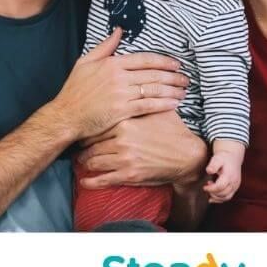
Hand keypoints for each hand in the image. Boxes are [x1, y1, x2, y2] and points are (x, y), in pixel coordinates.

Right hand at [49, 28, 186, 139]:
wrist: (65, 116)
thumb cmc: (74, 91)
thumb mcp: (85, 62)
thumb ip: (105, 46)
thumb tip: (119, 30)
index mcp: (112, 64)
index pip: (145, 59)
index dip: (163, 61)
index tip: (176, 64)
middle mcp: (118, 77)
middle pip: (153, 75)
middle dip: (173, 76)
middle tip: (185, 78)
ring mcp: (121, 94)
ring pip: (154, 90)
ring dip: (172, 90)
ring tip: (183, 91)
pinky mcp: (122, 111)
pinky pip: (148, 106)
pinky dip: (164, 104)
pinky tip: (174, 104)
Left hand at [77, 110, 207, 188]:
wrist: (188, 156)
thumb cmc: (173, 132)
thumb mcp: (158, 111)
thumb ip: (141, 100)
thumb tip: (131, 84)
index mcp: (127, 121)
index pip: (98, 123)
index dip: (89, 127)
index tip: (85, 127)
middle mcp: (122, 139)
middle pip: (91, 142)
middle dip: (83, 145)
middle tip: (78, 145)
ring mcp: (124, 158)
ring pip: (93, 161)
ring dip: (85, 162)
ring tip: (81, 161)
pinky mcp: (129, 175)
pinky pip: (103, 179)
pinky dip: (91, 181)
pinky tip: (84, 181)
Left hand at [204, 153, 241, 203]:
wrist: (233, 157)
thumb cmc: (223, 158)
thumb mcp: (217, 158)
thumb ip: (213, 165)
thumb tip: (209, 171)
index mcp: (229, 175)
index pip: (220, 187)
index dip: (211, 189)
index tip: (204, 187)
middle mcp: (234, 182)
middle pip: (223, 194)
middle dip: (213, 193)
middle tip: (206, 187)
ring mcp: (236, 186)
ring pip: (226, 197)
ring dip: (216, 197)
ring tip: (210, 190)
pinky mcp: (235, 188)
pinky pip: (228, 197)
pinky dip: (220, 199)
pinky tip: (212, 197)